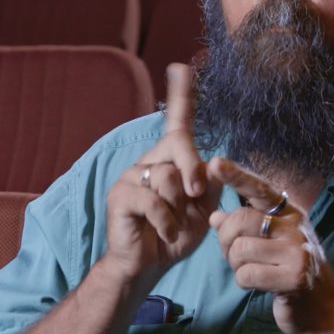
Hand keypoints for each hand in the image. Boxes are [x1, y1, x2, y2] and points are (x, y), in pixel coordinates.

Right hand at [104, 63, 221, 283]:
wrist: (149, 265)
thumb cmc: (176, 234)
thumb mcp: (204, 208)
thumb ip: (210, 183)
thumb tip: (214, 160)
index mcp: (171, 159)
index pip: (177, 121)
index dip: (181, 95)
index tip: (182, 67)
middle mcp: (150, 160)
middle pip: (179, 142)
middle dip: (192, 169)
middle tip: (195, 196)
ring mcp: (132, 175)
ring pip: (168, 175)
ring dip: (179, 208)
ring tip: (172, 224)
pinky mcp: (120, 194)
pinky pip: (153, 200)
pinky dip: (167, 221)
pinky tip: (163, 232)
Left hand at [207, 158, 333, 333]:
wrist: (325, 312)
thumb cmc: (293, 274)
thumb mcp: (271, 245)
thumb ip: (245, 228)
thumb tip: (214, 216)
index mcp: (289, 213)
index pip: (259, 189)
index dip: (236, 176)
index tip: (214, 162)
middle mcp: (295, 226)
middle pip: (239, 220)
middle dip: (225, 241)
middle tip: (233, 256)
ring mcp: (297, 250)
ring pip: (239, 250)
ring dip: (236, 266)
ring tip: (253, 272)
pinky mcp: (294, 277)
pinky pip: (247, 274)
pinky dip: (244, 283)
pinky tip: (260, 286)